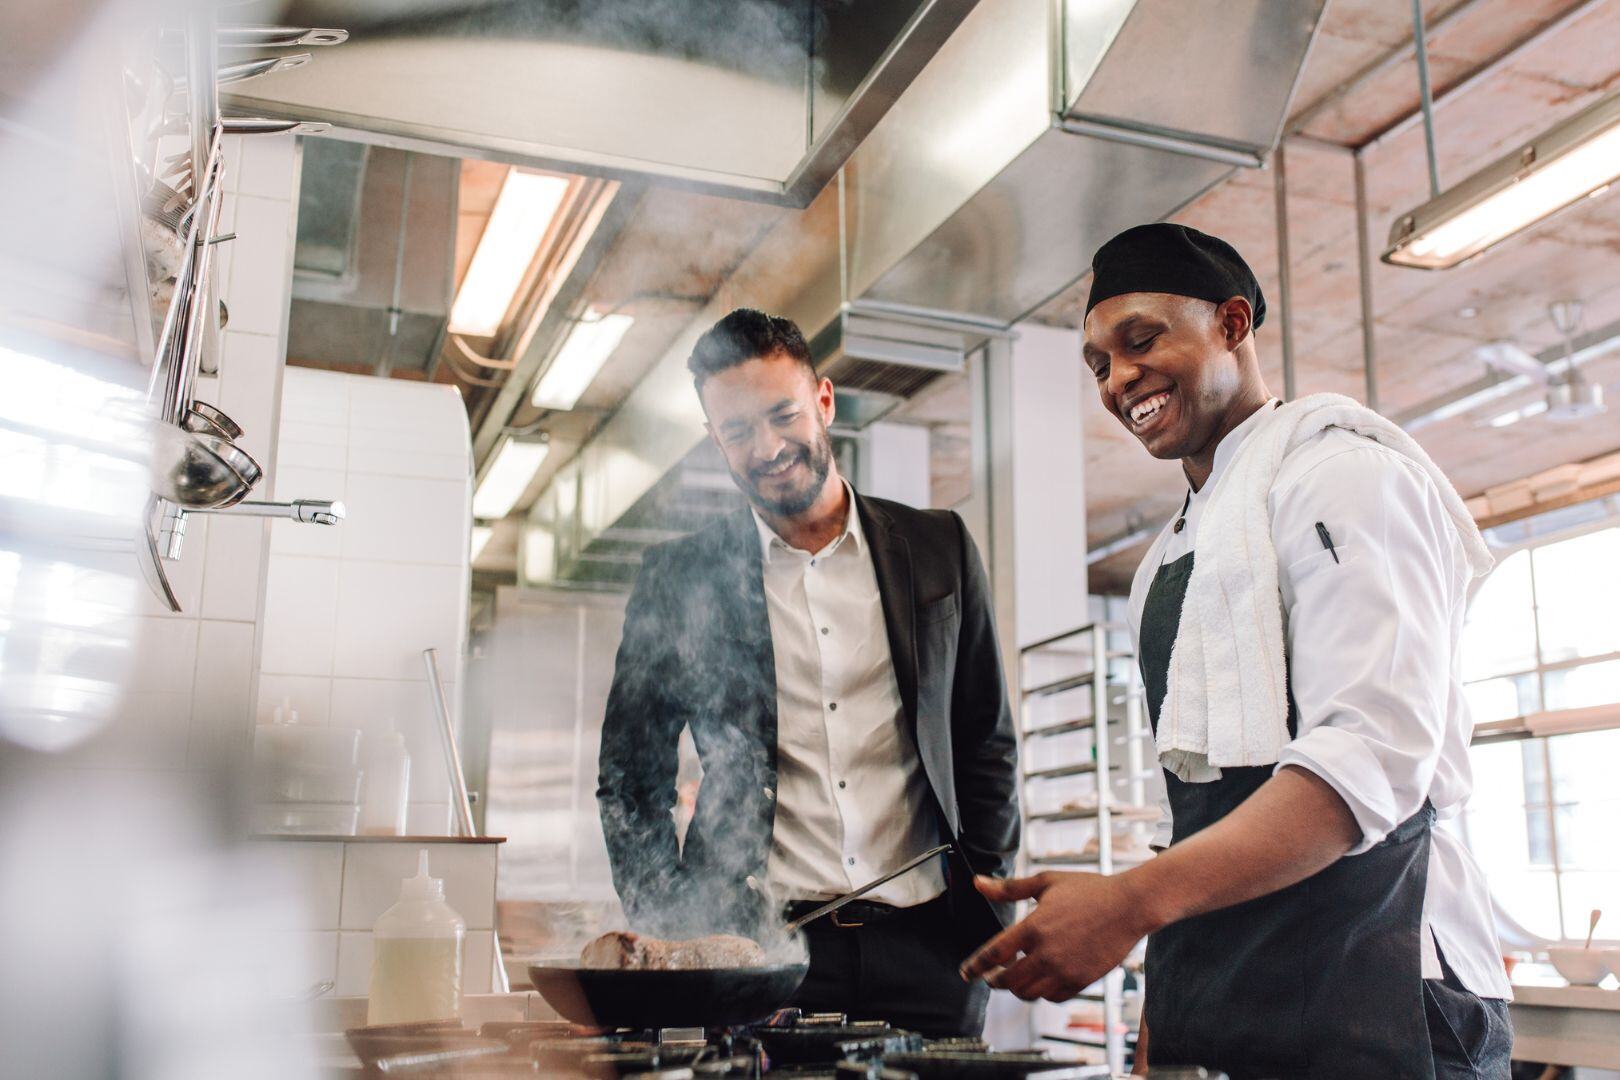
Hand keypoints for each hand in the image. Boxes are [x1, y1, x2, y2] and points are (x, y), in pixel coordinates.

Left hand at [958, 871, 1158, 1000]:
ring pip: (1029, 993)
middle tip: (991, 977)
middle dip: (994, 981)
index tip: (965, 973)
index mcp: (1033, 927)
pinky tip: (1041, 980)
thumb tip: (978, 883)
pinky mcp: (1081, 981)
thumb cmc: (1088, 890)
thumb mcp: (1046, 882)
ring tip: (1015, 978)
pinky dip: (1041, 992)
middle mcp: (1046, 953)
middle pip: (1008, 981)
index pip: (993, 954)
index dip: (975, 966)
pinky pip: (1053, 997)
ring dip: (1016, 988)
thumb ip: (1009, 888)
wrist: (1129, 906)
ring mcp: (1065, 970)